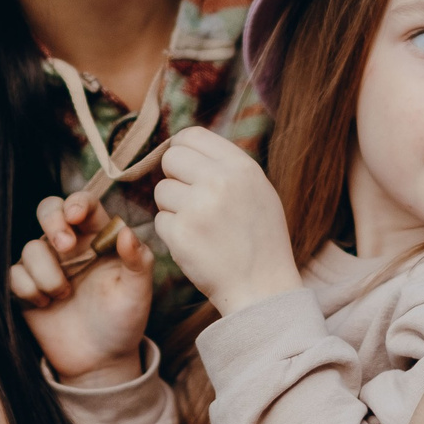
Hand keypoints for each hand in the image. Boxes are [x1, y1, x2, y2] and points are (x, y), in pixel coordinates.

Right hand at [9, 193, 151, 384]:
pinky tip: (44, 304)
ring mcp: (46, 265)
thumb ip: (137, 261)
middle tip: (65, 248)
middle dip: (52, 222)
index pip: (84, 205)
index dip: (77, 203)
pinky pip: (14, 273)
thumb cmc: (123, 322)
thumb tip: (126, 232)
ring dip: (46, 272)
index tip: (76, 216)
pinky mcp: (27, 286)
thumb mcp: (137, 292)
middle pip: (48, 210)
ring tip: (63, 296)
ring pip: (30, 247)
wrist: (100, 361)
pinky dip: (27, 288)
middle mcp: (70, 246)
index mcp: (98, 238)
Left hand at [150, 127, 299, 315]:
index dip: (182, 150)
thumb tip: (185, 144)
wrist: (263, 288)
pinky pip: (160, 221)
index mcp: (241, 167)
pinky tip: (195, 245)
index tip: (185, 167)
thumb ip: (226, 166)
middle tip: (190, 199)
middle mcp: (220, 181)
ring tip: (199, 226)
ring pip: (161, 190)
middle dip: (174, 177)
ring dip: (172, 207)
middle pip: (170, 158)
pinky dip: (172, 233)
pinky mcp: (180, 234)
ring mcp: (198, 207)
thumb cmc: (260, 239)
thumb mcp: (258, 190)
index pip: (192, 135)